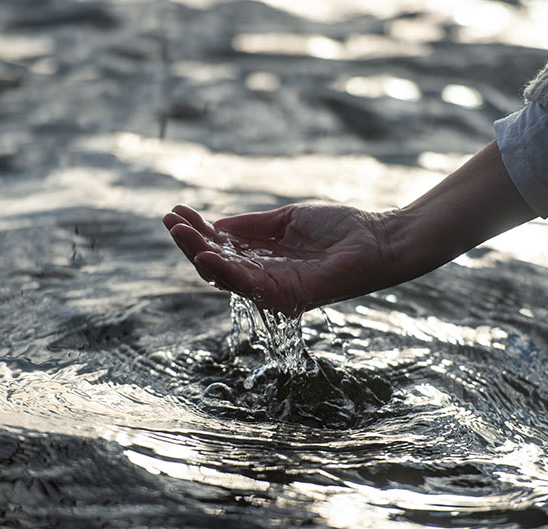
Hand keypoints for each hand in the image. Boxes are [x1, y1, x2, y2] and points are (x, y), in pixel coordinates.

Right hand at [162, 203, 396, 315]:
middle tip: (169, 220)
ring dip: (199, 254)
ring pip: (227, 276)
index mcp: (263, 259)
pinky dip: (226, 272)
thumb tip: (217, 225)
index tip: (177, 212)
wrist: (378, 238)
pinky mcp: (290, 296)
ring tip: (177, 232)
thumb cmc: (339, 229)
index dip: (198, 232)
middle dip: (190, 243)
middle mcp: (265, 277)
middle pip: (218, 265)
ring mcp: (276, 289)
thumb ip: (253, 226)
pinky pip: (251, 286)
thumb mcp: (287, 220)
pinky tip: (205, 255)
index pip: (222, 249)